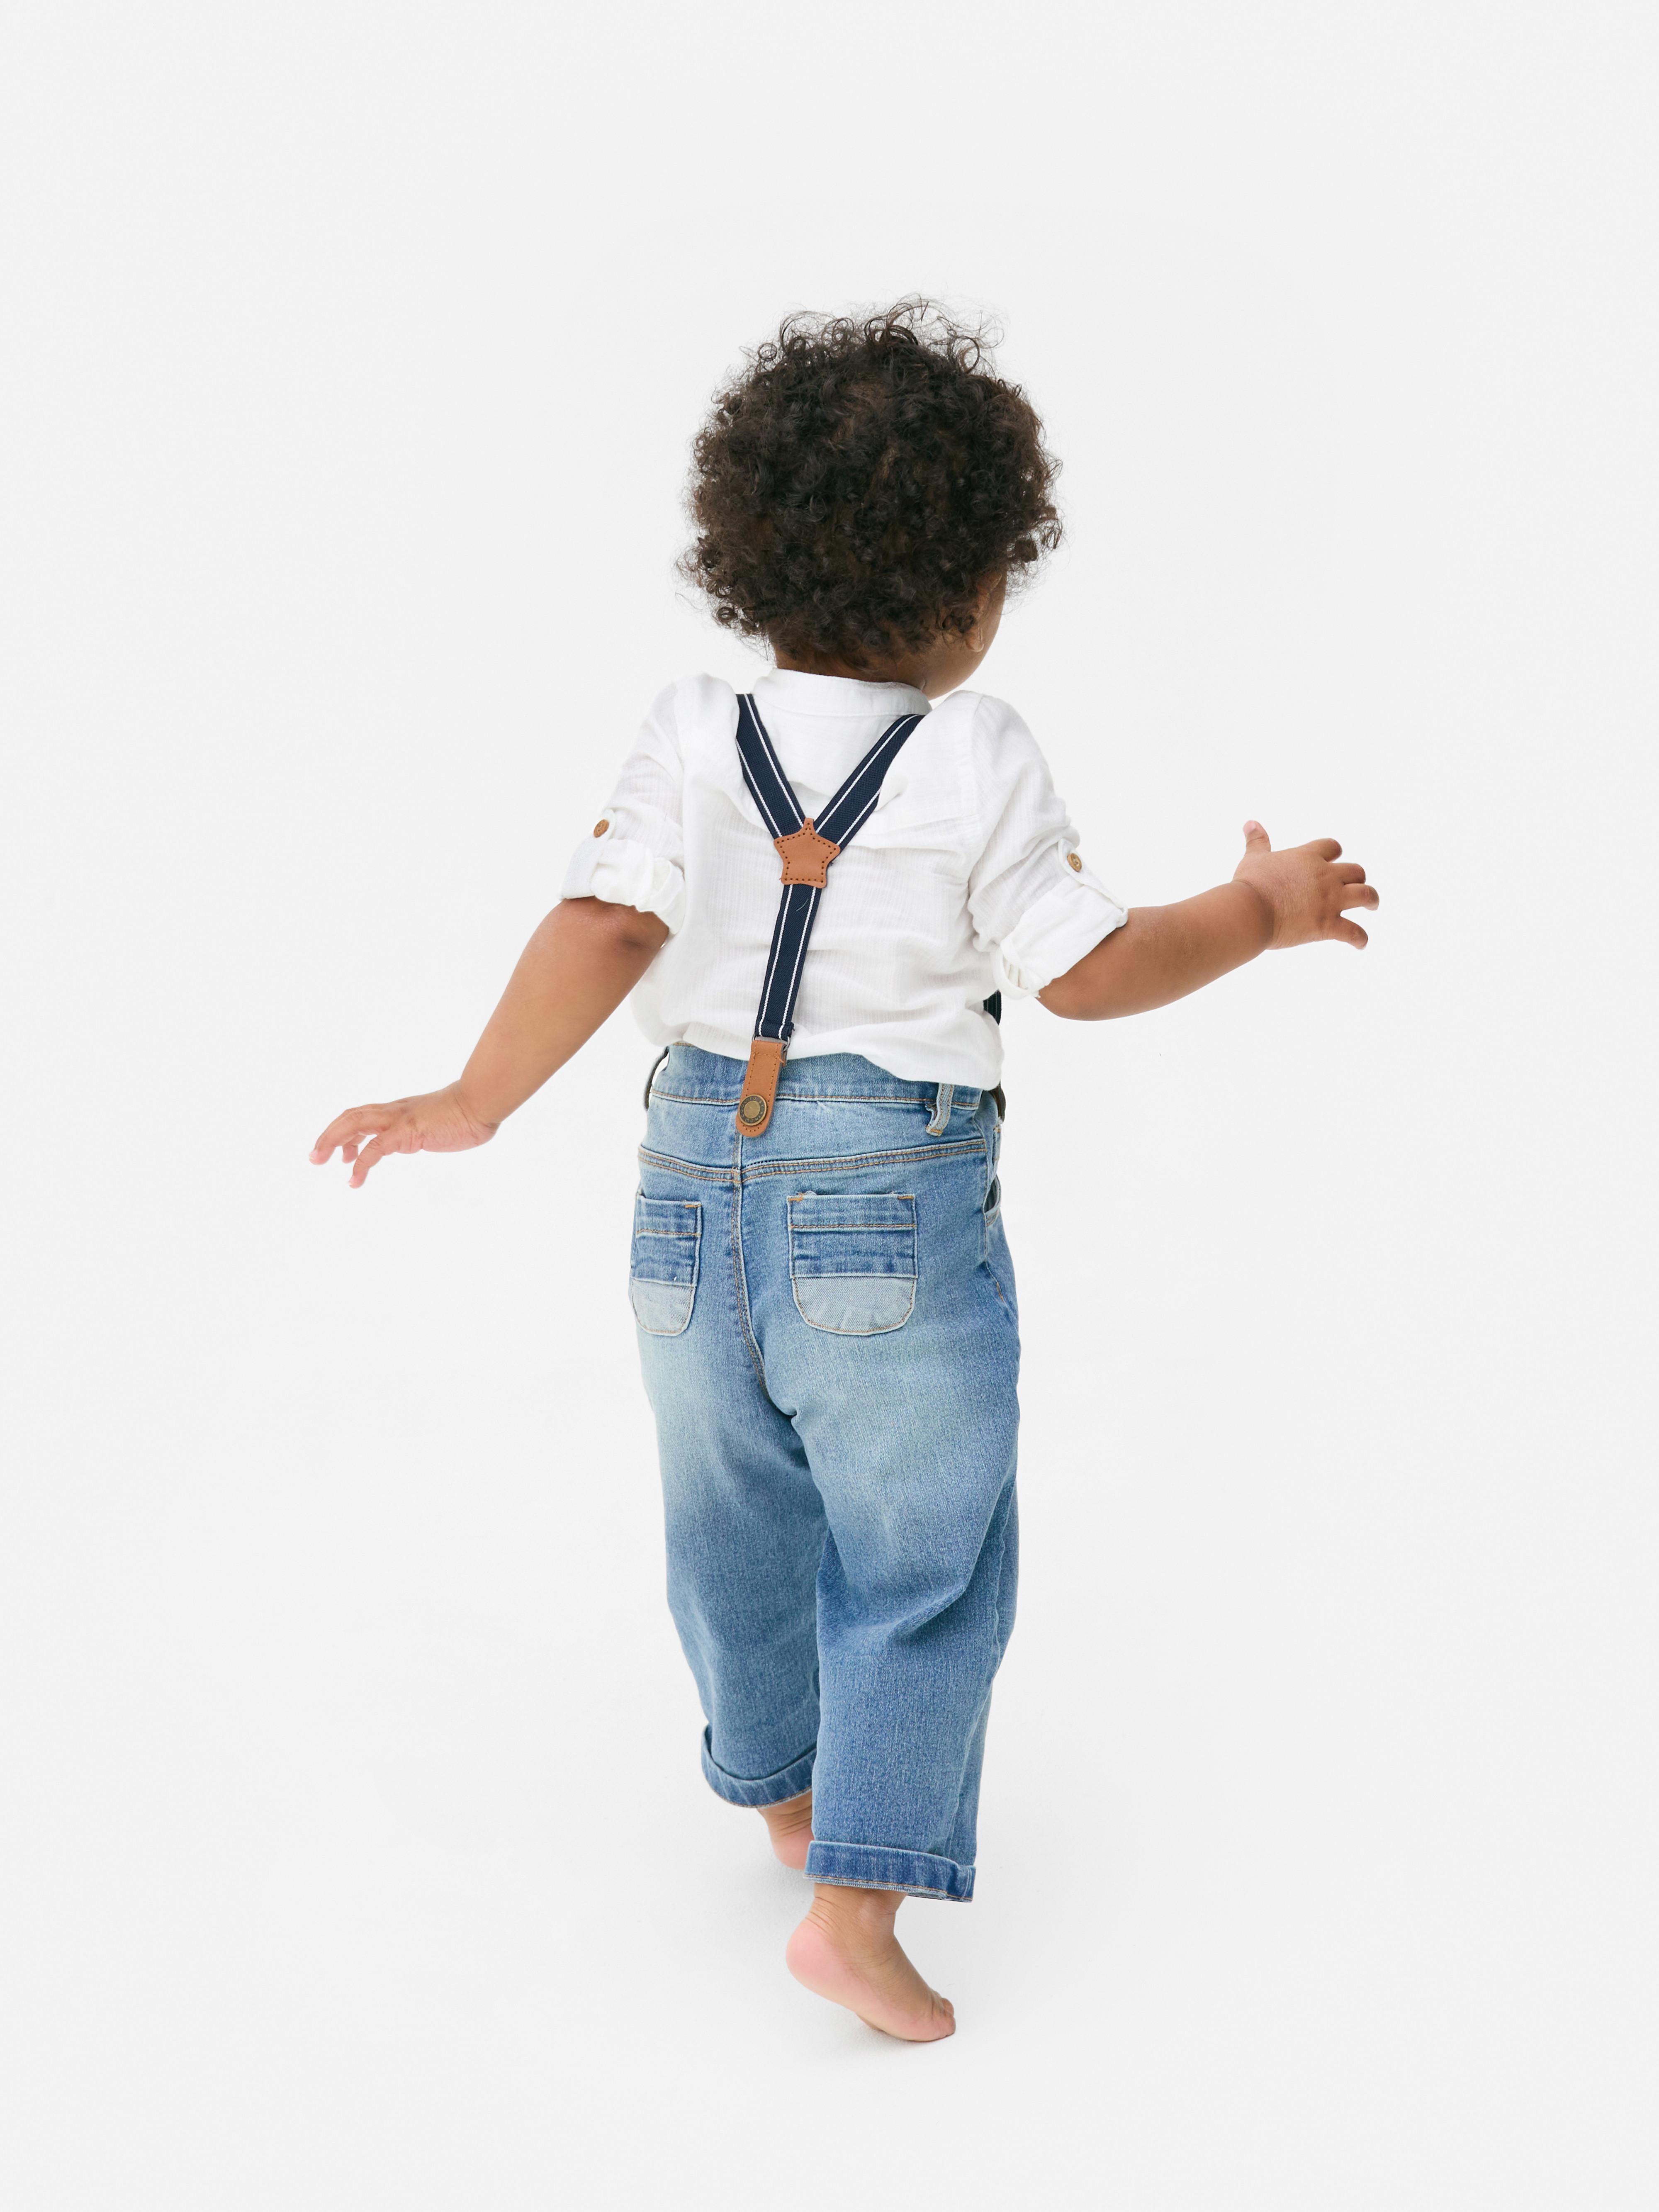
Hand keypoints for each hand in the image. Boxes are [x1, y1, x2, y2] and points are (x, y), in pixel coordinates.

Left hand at [309, 1082, 496, 1188]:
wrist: (480, 1103)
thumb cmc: (467, 1114)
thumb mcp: (438, 1124)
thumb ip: (427, 1130)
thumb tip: (429, 1136)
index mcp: (400, 1111)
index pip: (363, 1115)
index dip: (344, 1131)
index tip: (340, 1153)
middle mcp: (394, 1112)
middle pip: (350, 1116)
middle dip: (328, 1135)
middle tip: (315, 1157)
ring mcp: (398, 1120)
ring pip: (353, 1123)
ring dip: (332, 1141)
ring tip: (319, 1161)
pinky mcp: (406, 1132)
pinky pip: (375, 1147)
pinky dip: (360, 1163)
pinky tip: (354, 1179)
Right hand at [1231, 822, 1378, 949]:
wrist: (1250, 911)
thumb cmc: (1250, 884)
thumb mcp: (1254, 858)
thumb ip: (1257, 840)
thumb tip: (1250, 823)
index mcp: (1307, 857)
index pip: (1332, 847)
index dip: (1335, 853)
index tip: (1335, 858)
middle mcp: (1325, 876)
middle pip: (1355, 871)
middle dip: (1358, 877)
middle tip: (1356, 884)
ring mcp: (1329, 900)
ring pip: (1365, 895)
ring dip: (1371, 900)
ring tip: (1372, 906)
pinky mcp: (1327, 925)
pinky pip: (1354, 932)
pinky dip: (1360, 938)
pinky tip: (1360, 943)